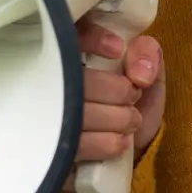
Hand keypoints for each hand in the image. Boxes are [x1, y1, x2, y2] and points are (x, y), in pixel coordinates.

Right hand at [60, 16, 167, 192]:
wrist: (127, 157)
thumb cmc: (129, 106)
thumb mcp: (146, 75)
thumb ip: (147, 56)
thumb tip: (139, 70)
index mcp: (72, 54)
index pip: (68, 35)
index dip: (92, 39)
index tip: (117, 51)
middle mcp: (50, 81)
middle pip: (75, 78)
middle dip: (117, 90)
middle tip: (132, 97)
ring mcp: (44, 116)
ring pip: (77, 111)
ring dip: (117, 118)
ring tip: (130, 121)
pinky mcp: (48, 149)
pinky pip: (75, 143)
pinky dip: (105, 142)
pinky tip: (119, 141)